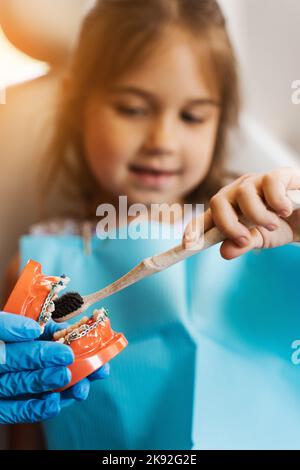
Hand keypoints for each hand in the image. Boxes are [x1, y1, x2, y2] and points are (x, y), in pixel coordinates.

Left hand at [0, 313, 108, 423]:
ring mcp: (10, 388)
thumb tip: (35, 330)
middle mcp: (18, 364)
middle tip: (96, 370)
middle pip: (53, 366)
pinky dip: (39, 410)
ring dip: (65, 389)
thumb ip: (9, 326)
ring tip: (80, 388)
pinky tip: (54, 404)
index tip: (92, 343)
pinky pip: (21, 412)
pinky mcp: (2, 409)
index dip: (74, 339)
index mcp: (20, 340)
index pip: (52, 337)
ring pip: (42, 390)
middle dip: (79, 368)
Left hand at [183, 168, 299, 259]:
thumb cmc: (282, 226)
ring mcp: (257, 181)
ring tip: (273, 224)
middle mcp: (238, 192)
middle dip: (228, 225)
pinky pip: (270, 184)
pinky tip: (286, 210)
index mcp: (229, 209)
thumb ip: (243, 243)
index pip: (205, 217)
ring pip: (243, 194)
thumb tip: (224, 252)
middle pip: (217, 202)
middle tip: (245, 239)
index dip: (193, 230)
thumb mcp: (261, 239)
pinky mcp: (278, 174)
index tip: (187, 245)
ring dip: (258, 216)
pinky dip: (277, 202)